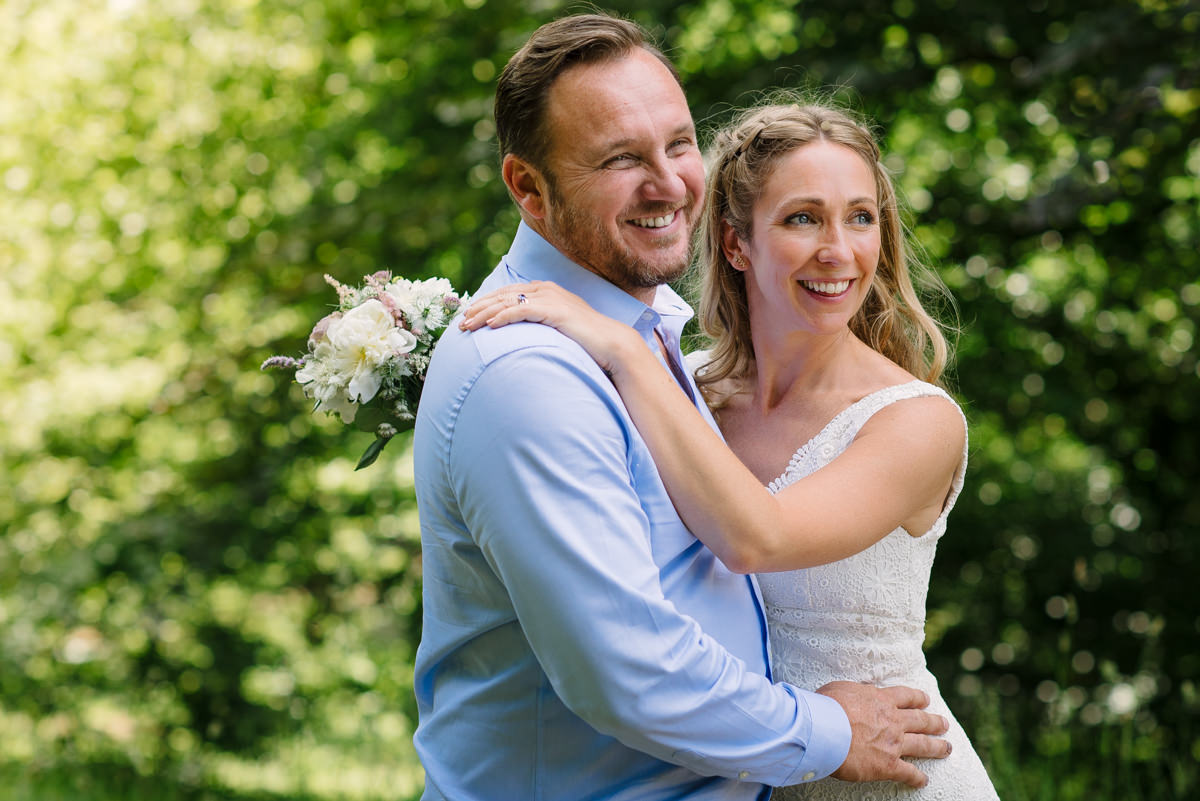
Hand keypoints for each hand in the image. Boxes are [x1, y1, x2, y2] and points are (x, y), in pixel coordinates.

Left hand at [460, 281, 640, 374]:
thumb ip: (540, 324)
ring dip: (484, 314)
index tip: (468, 315)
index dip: (486, 303)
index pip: (508, 293)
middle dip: (479, 307)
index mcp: (545, 291)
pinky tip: (489, 326)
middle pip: (503, 295)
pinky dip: (503, 316)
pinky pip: (521, 310)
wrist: (611, 344)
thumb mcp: (558, 328)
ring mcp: (550, 297)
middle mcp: (545, 289)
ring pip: (507, 302)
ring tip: (467, 325)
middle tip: (460, 321)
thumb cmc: (585, 341)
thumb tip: (521, 335)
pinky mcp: (553, 309)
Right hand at [818, 681, 950, 788]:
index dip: (918, 698)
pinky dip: (917, 778)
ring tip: (946, 748)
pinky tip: (923, 781)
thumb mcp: (842, 688)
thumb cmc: (827, 706)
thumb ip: (858, 690)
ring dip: (937, 747)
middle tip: (944, 724)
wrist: (825, 729)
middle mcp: (892, 720)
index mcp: (881, 700)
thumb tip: (863, 690)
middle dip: (934, 722)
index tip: (926, 700)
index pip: (906, 697)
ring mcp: (893, 743)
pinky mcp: (888, 765)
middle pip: (921, 720)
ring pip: (922, 745)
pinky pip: (908, 773)